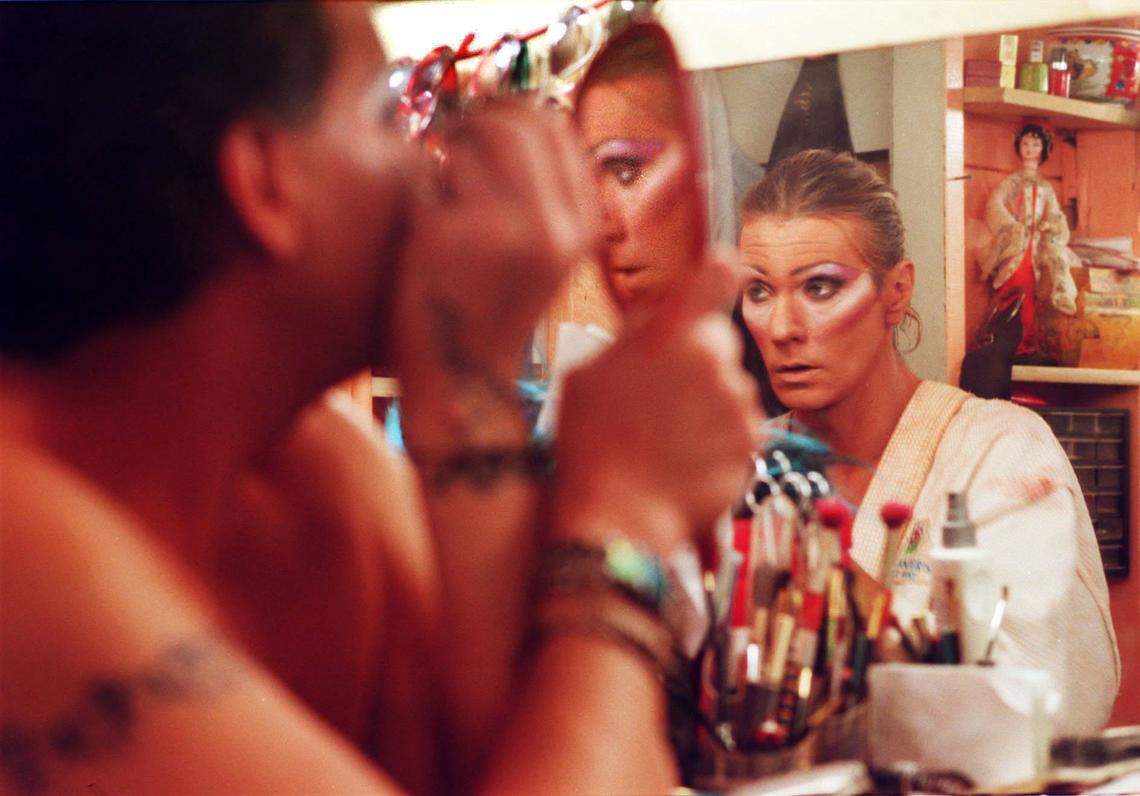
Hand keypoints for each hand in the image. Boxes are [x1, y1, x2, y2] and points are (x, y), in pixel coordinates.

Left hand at [391, 104, 598, 388]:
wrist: (462, 381)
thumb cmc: (489, 310)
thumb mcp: (540, 254)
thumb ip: (542, 195)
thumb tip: (513, 120)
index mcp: (584, 227)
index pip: (558, 129)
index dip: (516, 112)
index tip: (486, 122)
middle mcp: (558, 226)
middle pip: (521, 122)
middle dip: (479, 119)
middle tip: (451, 140)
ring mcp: (511, 230)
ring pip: (479, 134)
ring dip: (450, 145)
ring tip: (438, 179)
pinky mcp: (458, 235)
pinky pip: (437, 169)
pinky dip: (425, 183)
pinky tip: (424, 219)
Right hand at [552, 259, 762, 553]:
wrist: (619, 518)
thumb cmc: (591, 446)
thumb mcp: (586, 375)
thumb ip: (629, 339)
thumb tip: (651, 323)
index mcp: (671, 336)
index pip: (716, 275)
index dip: (717, 273)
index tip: (715, 276)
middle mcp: (714, 362)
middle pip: (718, 341)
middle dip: (696, 359)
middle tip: (659, 393)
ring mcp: (738, 404)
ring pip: (730, 386)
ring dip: (707, 402)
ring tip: (666, 436)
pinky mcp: (752, 443)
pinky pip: (740, 426)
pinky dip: (719, 438)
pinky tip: (684, 457)